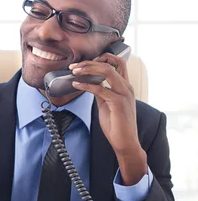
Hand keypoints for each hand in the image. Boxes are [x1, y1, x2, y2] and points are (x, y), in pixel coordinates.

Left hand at [69, 52, 146, 184]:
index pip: (118, 62)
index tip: (86, 62)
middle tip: (75, 65)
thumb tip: (90, 83)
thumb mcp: (106, 104)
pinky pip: (100, 89)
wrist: (125, 142)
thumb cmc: (117, 125)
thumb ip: (101, 92)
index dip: (102, 58)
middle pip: (111, 63)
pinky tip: (76, 85)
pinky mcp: (118, 103)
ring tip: (75, 71)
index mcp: (125, 86)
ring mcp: (124, 94)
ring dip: (88, 68)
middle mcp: (126, 87)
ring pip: (107, 71)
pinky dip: (86, 85)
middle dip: (91, 61)